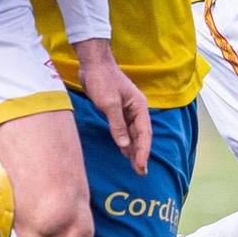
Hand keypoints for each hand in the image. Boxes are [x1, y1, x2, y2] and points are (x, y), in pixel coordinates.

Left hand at [76, 39, 150, 174]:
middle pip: (141, 136)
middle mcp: (136, 110)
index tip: (141, 167)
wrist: (92, 63)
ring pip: (133, 134)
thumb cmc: (102, 79)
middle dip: (141, 154)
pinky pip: (123, 130)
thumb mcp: (109, 104)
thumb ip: (117, 125)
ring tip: (135, 167)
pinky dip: (125, 142)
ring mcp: (126, 110)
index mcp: (139, 107)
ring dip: (134, 150)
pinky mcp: (116, 111)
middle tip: (141, 173)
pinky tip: (124, 152)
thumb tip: (125, 146)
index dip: (143, 151)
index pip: (145, 134)